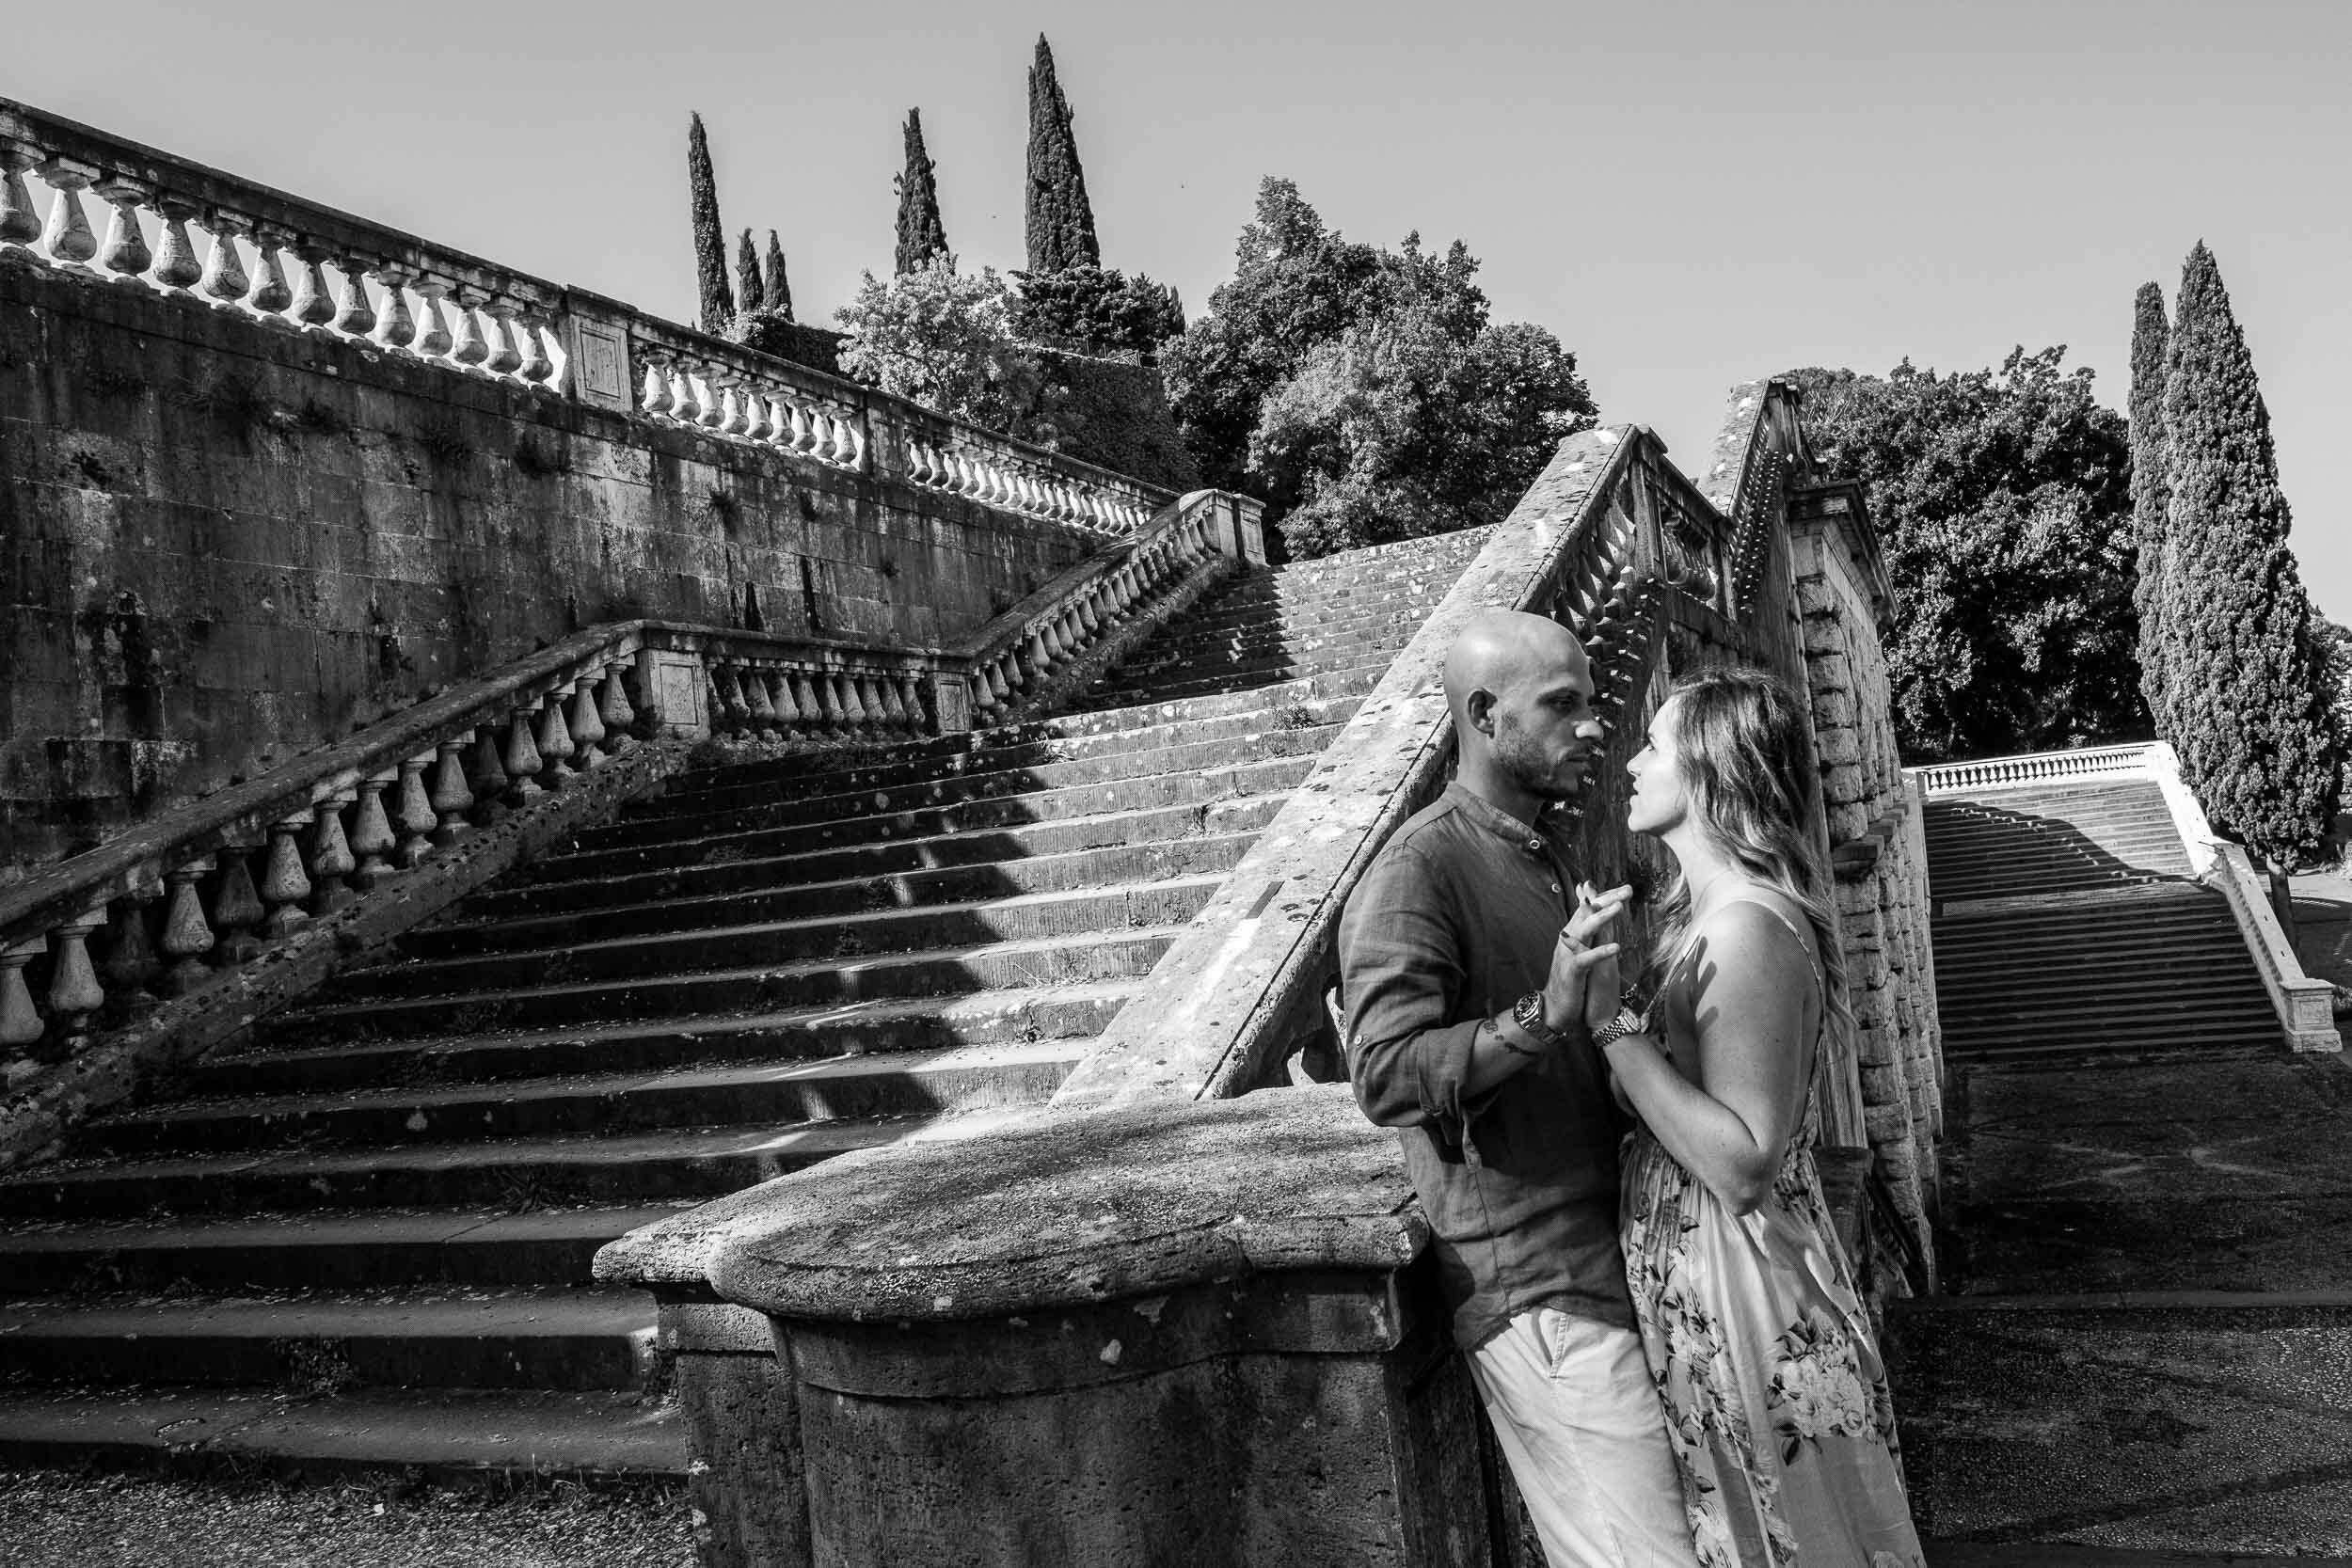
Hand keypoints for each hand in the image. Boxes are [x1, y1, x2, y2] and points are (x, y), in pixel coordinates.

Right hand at [1544, 881, 1631, 1032]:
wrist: (1554, 1008)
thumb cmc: (1570, 978)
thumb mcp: (1578, 950)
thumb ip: (1585, 929)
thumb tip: (1589, 911)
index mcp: (1573, 933)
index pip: (1589, 909)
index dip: (1606, 897)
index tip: (1626, 888)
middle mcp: (1569, 939)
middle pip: (1588, 913)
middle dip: (1607, 900)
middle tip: (1627, 890)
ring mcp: (1568, 954)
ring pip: (1585, 930)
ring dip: (1602, 917)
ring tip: (1619, 908)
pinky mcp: (1571, 972)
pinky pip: (1586, 959)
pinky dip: (1600, 952)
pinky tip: (1616, 947)